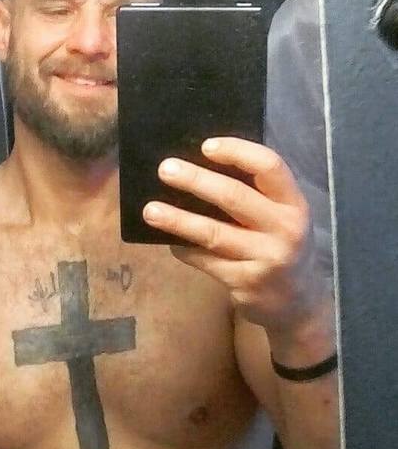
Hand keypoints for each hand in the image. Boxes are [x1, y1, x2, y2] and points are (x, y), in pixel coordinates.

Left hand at [142, 137, 324, 331]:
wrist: (298, 303)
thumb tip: (197, 166)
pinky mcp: (245, 283)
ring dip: (178, 220)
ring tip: (150, 210)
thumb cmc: (279, 244)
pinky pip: (205, 260)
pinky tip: (169, 241)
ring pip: (213, 233)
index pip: (269, 166)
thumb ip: (254, 194)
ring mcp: (266, 259)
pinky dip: (184, 248)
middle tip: (165, 169)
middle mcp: (285, 229)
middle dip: (196, 180)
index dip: (237, 151)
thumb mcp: (281, 216)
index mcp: (293, 203)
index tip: (206, 146)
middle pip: (234, 196)